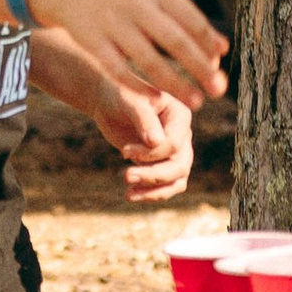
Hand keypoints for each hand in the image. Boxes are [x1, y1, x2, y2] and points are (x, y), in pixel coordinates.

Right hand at [27, 0, 228, 111]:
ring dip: (175, 83)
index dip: (208, 44)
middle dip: (199, 67)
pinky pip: (118, 70)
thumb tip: (223, 48)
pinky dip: (139, 85)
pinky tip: (157, 98)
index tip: (220, 64)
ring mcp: (112, 24)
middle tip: (219, 90)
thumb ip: (186, 18)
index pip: (190, 19)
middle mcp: (135, 4)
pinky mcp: (92, 42)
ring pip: (148, 59)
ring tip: (196, 102)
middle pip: (174, 40)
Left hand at [92, 83, 195, 203]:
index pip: (174, 144)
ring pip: (176, 180)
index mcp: (180, 116)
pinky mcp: (162, 164)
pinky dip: (151, 193)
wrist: (109, 102)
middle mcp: (182, 135)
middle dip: (153, 175)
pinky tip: (131, 195)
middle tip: (126, 176)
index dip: (150, 153)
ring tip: (129, 194)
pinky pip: (166, 186)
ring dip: (154, 190)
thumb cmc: (120, 96)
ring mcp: (175, 152)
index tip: (124, 151)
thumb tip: (157, 143)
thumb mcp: (130, 102)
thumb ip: (144, 120)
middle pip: (180, 166)